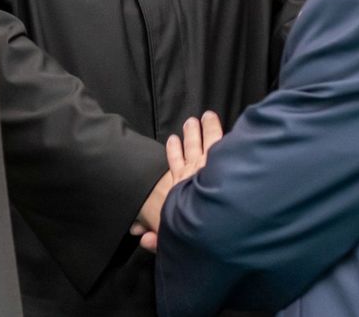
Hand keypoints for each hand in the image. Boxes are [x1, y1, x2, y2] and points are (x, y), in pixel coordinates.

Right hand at [136, 113, 223, 252]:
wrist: (202, 220)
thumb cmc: (188, 229)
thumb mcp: (170, 236)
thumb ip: (158, 239)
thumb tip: (142, 238)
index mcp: (179, 189)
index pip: (174, 166)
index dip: (173, 153)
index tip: (172, 141)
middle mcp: (189, 173)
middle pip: (188, 149)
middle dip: (189, 136)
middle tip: (189, 122)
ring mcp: (203, 164)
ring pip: (201, 142)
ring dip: (198, 130)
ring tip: (199, 118)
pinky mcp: (216, 159)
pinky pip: (216, 138)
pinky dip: (213, 128)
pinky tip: (212, 119)